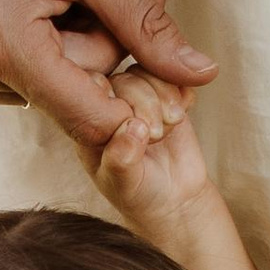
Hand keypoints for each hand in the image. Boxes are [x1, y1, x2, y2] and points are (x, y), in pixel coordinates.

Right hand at [0, 0, 212, 151]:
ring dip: (54, 54)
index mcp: (2, 44)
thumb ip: (145, 24)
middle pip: (63, 97)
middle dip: (90, 51)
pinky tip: (8, 11)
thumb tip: (203, 75)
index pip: (85, 116)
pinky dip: (20, 56)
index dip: (128, 107)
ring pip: (36, 92)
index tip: (157, 89)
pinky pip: (4, 86)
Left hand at [86, 63, 226, 248]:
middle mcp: (111, 103)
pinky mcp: (168, 96)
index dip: (112, 97)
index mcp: (88, 120)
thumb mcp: (123, 185)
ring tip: (171, 124)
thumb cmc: (137, 193)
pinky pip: (176, 76)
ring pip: (151, 71)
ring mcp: (140, 97)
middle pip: (125, 78)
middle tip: (154, 134)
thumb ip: (121, 160)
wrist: (173, 198)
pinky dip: (181, 93)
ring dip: (165, 96)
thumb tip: (132, 128)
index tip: (130, 120)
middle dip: (145, 102)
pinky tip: (181, 116)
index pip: (91, 90)